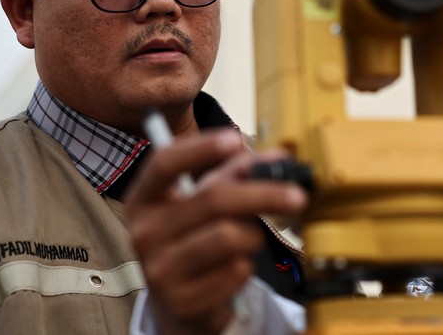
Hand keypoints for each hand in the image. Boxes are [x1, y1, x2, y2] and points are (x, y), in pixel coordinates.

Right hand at [124, 129, 307, 334]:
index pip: (164, 163)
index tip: (234, 140)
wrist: (181, 302)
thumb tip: (278, 157)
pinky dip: (247, 266)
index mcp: (145, 198)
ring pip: (230, 236)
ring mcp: (160, 269)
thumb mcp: (205, 203)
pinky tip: (235, 267)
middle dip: (265, 194)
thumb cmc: (196, 240)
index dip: (200, 149)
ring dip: (254, 235)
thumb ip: (236, 174)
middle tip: (298, 196)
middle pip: (214, 199)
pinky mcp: (182, 300)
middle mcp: (144, 232)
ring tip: (249, 240)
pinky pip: (236, 271)